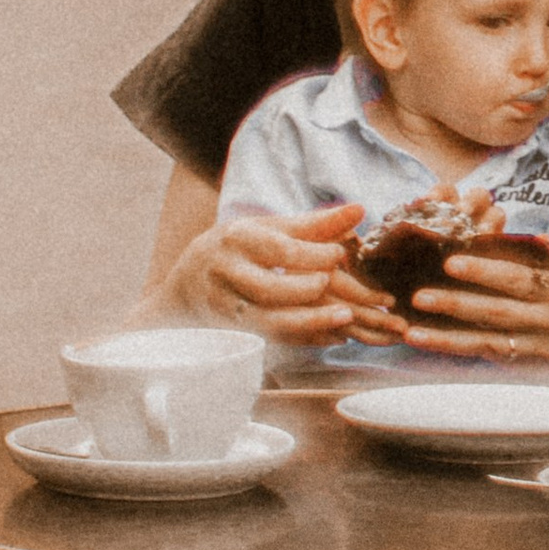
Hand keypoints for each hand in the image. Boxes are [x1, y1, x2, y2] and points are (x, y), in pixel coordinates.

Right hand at [159, 200, 378, 343]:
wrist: (188, 283)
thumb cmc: (239, 248)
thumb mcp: (269, 228)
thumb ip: (315, 224)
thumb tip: (360, 210)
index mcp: (239, 239)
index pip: (280, 249)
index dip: (314, 253)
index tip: (341, 254)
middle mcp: (228, 273)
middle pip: (270, 288)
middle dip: (307, 288)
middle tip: (335, 284)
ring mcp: (227, 307)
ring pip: (269, 321)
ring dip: (310, 322)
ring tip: (346, 317)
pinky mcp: (234, 332)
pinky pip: (272, 339)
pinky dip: (304, 339)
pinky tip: (333, 336)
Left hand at [402, 242, 548, 383]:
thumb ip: (546, 253)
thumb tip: (515, 235)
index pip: (520, 280)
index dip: (486, 272)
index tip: (452, 262)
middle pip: (498, 313)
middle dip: (456, 305)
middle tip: (420, 296)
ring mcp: (537, 348)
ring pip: (487, 342)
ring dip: (447, 338)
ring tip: (412, 332)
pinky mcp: (526, 364)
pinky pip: (487, 355)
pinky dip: (457, 349)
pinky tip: (429, 343)